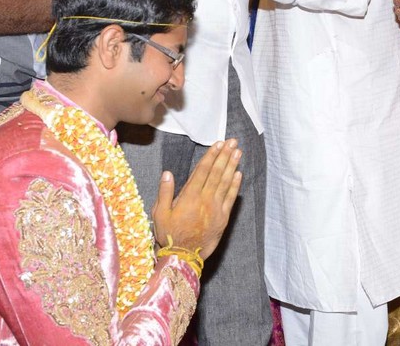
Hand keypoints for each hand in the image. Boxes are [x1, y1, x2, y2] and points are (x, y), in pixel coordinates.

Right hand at [152, 140, 242, 259]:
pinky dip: (235, 185)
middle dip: (225, 155)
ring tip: (238, 152)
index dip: (211, 156)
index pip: (203, 171)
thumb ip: (164, 193)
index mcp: (189, 196)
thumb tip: (168, 173)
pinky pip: (231, 198)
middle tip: (232, 141)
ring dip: (232, 165)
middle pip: (217, 172)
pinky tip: (239, 174)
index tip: (218, 144)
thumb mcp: (159, 214)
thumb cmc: (169, 235)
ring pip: (226, 182)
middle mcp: (205, 199)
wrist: (183, 257)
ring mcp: (216, 208)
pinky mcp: (223, 218)